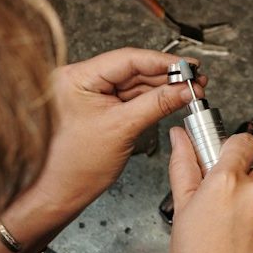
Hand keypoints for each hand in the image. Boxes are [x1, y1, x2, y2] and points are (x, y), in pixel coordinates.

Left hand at [3, 49, 202, 249]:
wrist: (57, 193)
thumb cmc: (73, 167)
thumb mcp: (123, 129)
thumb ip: (157, 104)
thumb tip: (183, 90)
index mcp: (76, 77)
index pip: (127, 59)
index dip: (162, 62)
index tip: (187, 66)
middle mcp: (80, 80)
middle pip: (132, 69)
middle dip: (166, 76)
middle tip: (194, 80)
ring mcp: (88, 94)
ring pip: (133, 83)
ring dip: (162, 88)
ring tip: (188, 90)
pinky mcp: (97, 108)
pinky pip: (128, 97)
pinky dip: (150, 99)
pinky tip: (170, 99)